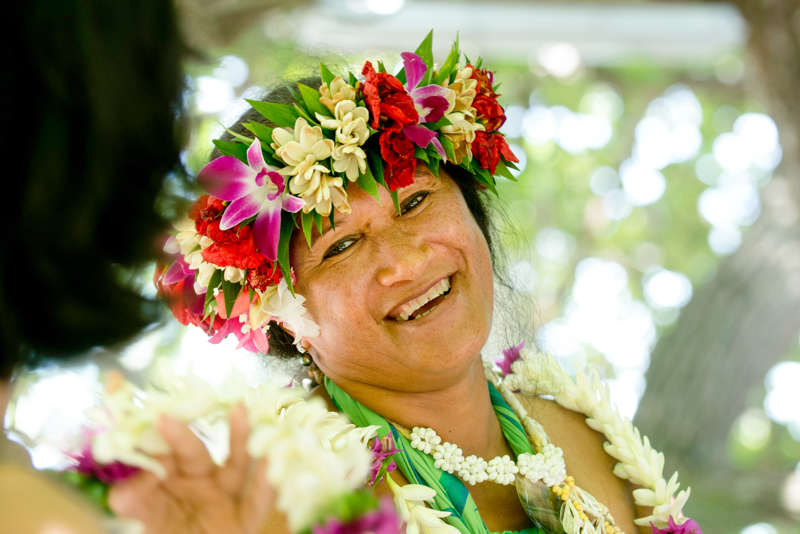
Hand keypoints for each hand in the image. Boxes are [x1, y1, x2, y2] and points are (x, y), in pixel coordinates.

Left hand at [109, 404, 283, 533]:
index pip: (148, 449)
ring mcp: (223, 500)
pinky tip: (270, 463)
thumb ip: (138, 508)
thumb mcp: (148, 528)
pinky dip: (264, 485)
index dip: (135, 418)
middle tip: (163, 418)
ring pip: (234, 466)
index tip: (116, 382)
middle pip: (192, 454)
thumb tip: (123, 490)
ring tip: (240, 409)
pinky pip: (256, 502)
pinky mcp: (244, 521)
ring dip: (240, 437)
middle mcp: (195, 485)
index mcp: (164, 485)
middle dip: (181, 435)